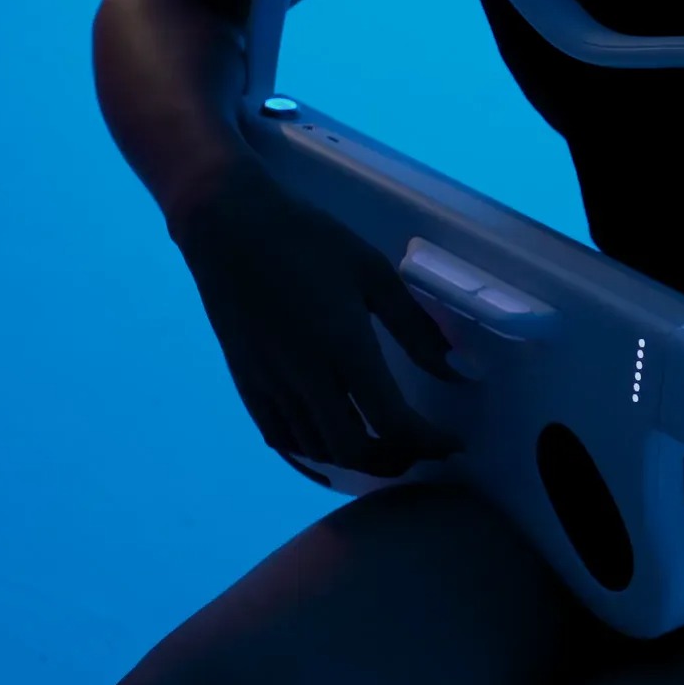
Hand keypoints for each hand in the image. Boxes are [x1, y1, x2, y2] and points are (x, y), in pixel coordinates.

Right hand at [170, 151, 463, 478]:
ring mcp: (269, 384)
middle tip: (422, 448)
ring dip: (359, 460)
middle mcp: (303, 376)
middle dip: (396, 460)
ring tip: (389, 446)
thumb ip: (416, 326)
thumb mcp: (374, 273)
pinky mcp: (246, 383)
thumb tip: (456, 369)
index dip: (428, 442)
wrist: (227, 224)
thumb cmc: (309, 239)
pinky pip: (283, 438)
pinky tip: (337, 439)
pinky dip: (318, 452)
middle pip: (354, 450)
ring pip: (318, 450)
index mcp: (342, 346)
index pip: (391, 421)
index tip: (453, 442)